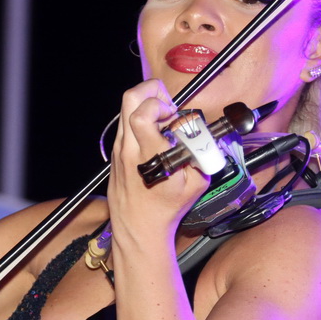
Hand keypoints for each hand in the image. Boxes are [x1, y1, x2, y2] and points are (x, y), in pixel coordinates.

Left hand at [108, 79, 210, 246]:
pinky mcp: (115, 153)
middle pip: (130, 99)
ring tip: (163, 121)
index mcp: (149, 154)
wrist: (139, 228)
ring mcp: (119, 149)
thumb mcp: (196, 184)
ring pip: (125, 109)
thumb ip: (202, 155)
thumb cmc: (165, 209)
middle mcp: (129, 148)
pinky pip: (125, 124)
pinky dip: (140, 120)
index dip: (162, 105)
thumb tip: (205, 135)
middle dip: (152, 91)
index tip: (176, 117)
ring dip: (146, 105)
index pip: (143, 114)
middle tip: (168, 106)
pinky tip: (154, 135)